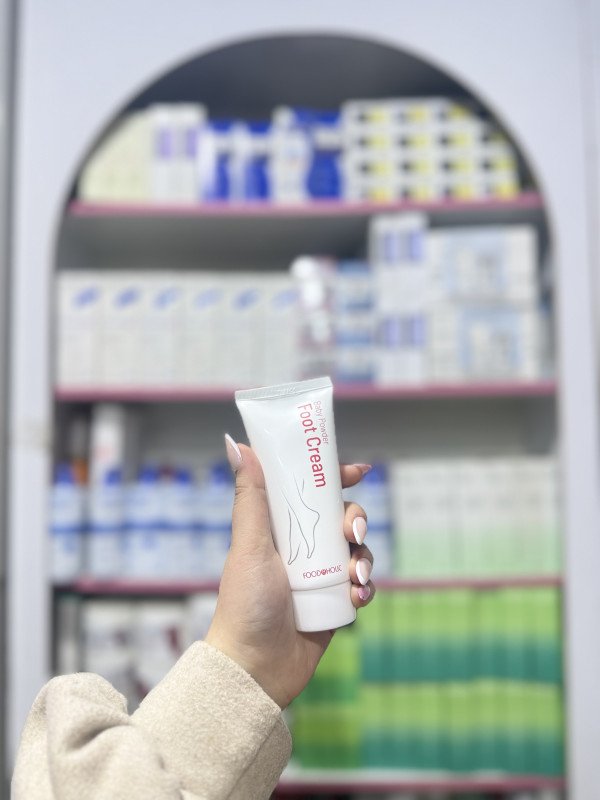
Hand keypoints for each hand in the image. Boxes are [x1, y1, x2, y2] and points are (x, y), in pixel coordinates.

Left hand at [205, 435, 374, 708]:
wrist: (256, 668)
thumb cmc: (245, 604)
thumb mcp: (249, 544)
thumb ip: (249, 496)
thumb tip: (234, 443)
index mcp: (279, 528)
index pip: (311, 491)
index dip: (335, 477)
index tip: (357, 470)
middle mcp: (302, 547)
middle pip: (342, 516)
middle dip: (356, 518)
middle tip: (351, 530)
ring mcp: (320, 575)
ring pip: (358, 549)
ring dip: (365, 556)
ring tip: (354, 575)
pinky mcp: (334, 602)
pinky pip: (362, 584)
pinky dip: (365, 587)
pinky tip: (356, 596)